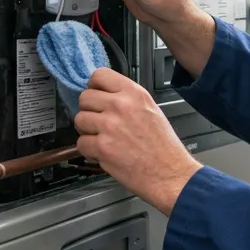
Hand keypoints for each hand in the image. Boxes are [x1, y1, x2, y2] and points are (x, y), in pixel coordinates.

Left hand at [73, 68, 202, 215]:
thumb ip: (127, 99)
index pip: (99, 75)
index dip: (94, 87)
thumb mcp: (151, 109)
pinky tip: (104, 153)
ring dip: (87, 131)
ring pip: (79, 120)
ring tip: (102, 138)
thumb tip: (104, 96)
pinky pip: (81, 143)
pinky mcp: (102, 147)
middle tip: (99, 122)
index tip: (96, 96)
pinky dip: (89, 151)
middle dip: (89, 111)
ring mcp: (109, 126)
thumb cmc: (164, 147)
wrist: (170, 174)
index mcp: (134, 93)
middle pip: (84, 98)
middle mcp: (120, 105)